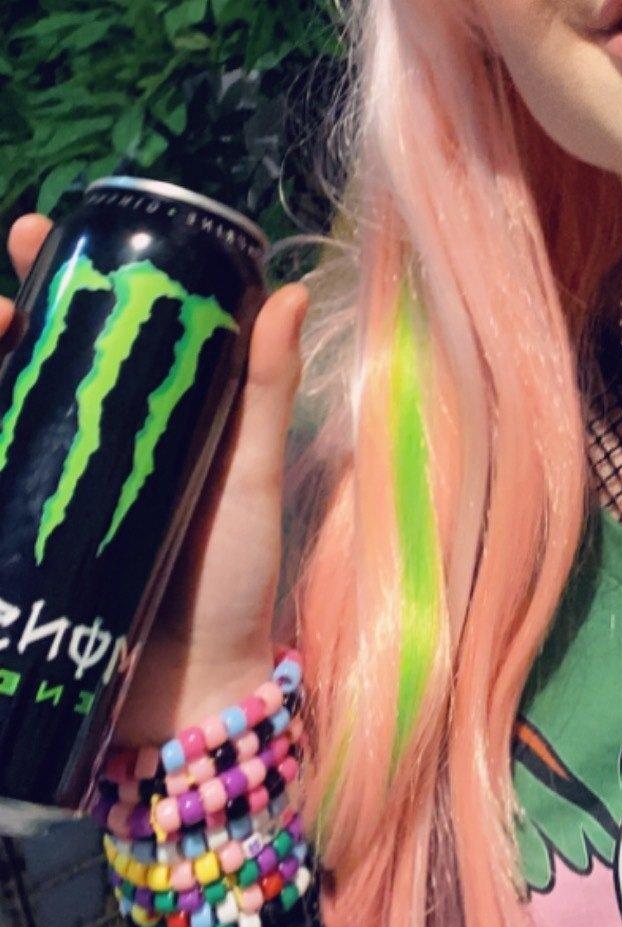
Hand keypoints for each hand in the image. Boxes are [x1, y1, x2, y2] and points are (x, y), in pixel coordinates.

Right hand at [2, 211, 309, 747]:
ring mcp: (45, 491)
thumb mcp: (248, 477)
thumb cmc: (232, 580)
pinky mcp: (17, 541)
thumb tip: (289, 291)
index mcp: (146, 416)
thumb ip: (264, 391)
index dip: (66, 274)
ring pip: (0, 411)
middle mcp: (88, 445)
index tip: (45, 231)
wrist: (192, 695)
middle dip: (8, 317)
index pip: (99, 324)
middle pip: (32, 360)